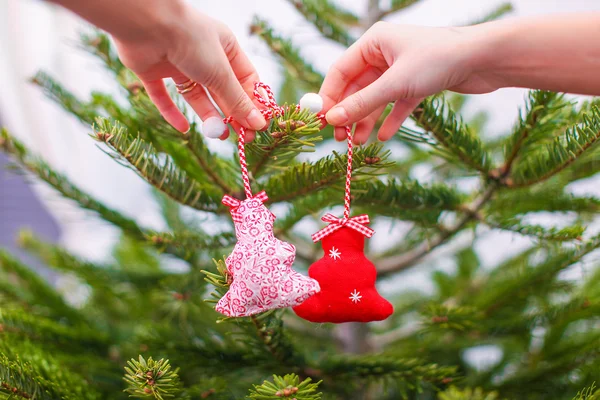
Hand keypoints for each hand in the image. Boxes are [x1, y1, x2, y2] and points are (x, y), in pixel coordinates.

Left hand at [113, 5, 265, 138]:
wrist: (146, 23)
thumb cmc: (191, 39)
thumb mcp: (220, 73)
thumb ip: (237, 101)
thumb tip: (258, 124)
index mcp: (225, 47)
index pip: (246, 80)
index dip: (254, 103)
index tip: (260, 125)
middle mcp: (203, 54)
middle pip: (222, 91)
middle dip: (234, 114)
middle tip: (244, 138)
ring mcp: (177, 63)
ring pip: (196, 95)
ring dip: (209, 115)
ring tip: (220, 135)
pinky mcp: (153, 70)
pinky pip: (163, 96)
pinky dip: (172, 113)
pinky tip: (183, 129)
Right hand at [319, 22, 498, 143]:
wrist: (485, 59)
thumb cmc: (439, 60)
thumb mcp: (396, 84)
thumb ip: (363, 103)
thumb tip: (333, 119)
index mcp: (374, 42)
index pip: (340, 71)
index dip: (328, 97)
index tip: (321, 121)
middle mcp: (385, 53)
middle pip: (356, 87)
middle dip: (348, 113)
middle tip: (339, 138)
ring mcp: (402, 69)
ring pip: (376, 98)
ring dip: (366, 120)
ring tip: (358, 144)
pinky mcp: (418, 82)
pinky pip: (397, 104)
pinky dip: (390, 120)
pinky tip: (384, 137)